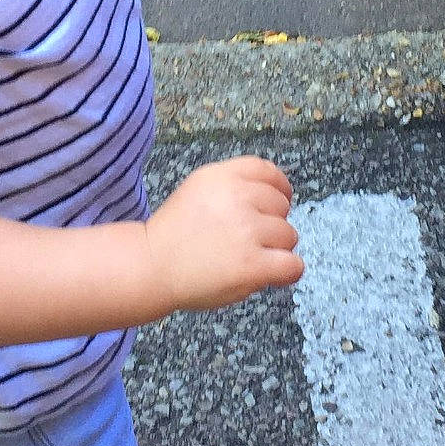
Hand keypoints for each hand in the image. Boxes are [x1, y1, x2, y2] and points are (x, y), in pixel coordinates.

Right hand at [143, 157, 303, 312]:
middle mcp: (237, 197)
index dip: (279, 188)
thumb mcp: (200, 189)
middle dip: (272, 222)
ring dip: (276, 249)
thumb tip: (277, 194)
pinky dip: (287, 272)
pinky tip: (271, 274)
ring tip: (248, 257)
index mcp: (222, 176)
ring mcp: (246, 231)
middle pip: (282, 205)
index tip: (277, 203)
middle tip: (247, 239)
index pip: (268, 171)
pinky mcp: (252, 264)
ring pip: (289, 235)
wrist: (152, 267)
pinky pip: (293, 265)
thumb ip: (235, 185)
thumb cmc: (175, 234)